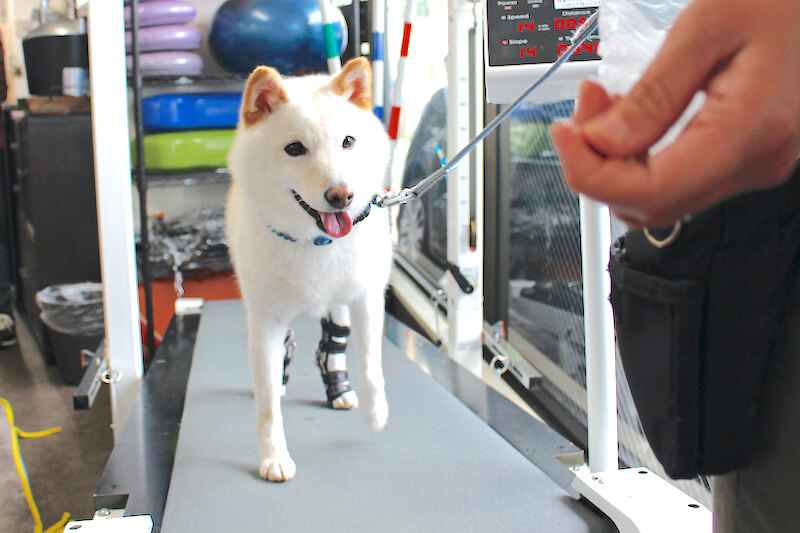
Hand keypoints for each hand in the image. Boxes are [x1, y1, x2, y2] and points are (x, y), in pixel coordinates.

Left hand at [551, 0, 799, 228]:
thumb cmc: (780, 2)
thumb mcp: (707, 27)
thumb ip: (653, 93)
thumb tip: (603, 142)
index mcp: (752, 130)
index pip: (652, 191)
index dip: (592, 173)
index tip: (564, 134)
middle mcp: (755, 162)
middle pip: (650, 202)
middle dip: (597, 164)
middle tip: (582, 109)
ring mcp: (750, 166)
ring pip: (657, 197)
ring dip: (613, 160)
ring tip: (603, 102)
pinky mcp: (740, 159)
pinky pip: (674, 178)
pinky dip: (636, 156)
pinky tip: (629, 117)